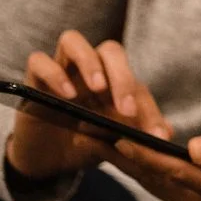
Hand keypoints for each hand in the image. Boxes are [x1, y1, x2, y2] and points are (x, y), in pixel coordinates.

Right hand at [6, 30, 170, 181]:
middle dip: (122, 76)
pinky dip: (54, 73)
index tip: (154, 135)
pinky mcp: (33, 80)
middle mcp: (89, 69)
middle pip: (110, 50)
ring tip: (97, 88)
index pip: (136, 83)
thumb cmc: (86, 143)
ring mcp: (61, 70)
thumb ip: (137, 137)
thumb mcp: (113, 144)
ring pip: (72, 41)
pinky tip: (67, 95)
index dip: (149, 109)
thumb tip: (167, 134)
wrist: (46, 158)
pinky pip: (39, 61)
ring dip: (88, 62)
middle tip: (125, 108)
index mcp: (114, 81)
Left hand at [93, 134, 200, 200]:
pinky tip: (127, 157)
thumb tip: (194, 147)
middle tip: (94, 134)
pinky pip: (162, 189)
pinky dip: (143, 172)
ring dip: (128, 165)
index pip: (172, 170)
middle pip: (155, 180)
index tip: (118, 135)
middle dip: (124, 157)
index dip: (144, 154)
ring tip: (100, 142)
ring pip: (154, 186)